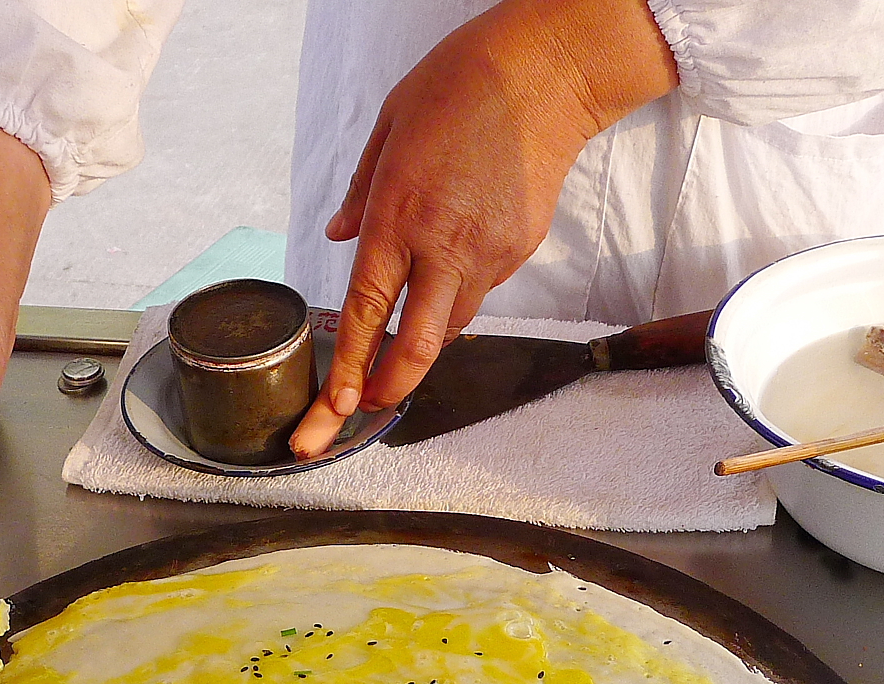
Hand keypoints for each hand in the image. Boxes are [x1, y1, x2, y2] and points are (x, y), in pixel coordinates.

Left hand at [289, 0, 678, 458]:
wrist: (547, 72)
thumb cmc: (462, 85)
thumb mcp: (389, 125)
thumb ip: (360, 191)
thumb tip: (339, 235)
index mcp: (399, 215)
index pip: (366, 310)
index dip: (350, 369)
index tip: (336, 408)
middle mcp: (443, 245)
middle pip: (416, 347)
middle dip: (387, 390)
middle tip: (366, 411)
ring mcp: (488, 254)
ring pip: (450, 325)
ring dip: (422, 338)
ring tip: (406, 327)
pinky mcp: (520, 251)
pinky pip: (479, 289)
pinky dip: (457, 292)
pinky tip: (454, 259)